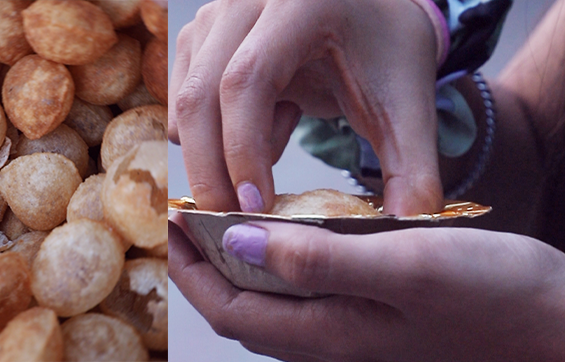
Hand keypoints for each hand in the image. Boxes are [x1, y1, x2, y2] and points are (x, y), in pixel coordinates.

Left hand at [168, 219, 564, 360]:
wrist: (564, 326)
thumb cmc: (496, 294)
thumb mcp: (404, 263)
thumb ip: (315, 259)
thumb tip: (235, 242)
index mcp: (328, 335)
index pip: (227, 309)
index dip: (191, 268)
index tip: (174, 220)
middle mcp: (334, 345)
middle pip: (243, 312)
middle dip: (207, 267)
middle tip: (191, 216)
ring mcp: (358, 339)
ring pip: (275, 309)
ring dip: (244, 268)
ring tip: (232, 220)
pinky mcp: (382, 325)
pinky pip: (312, 303)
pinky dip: (287, 270)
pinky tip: (300, 237)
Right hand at [171, 0, 443, 214]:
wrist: (370, 14)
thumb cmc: (387, 53)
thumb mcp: (407, 108)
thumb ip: (411, 171)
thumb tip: (407, 233)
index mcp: (298, 5)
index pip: (247, 81)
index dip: (244, 148)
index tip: (257, 206)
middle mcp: (243, 1)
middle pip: (200, 97)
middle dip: (212, 170)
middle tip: (234, 221)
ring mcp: (211, 17)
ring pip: (184, 105)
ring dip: (214, 154)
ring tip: (274, 156)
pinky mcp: (195, 37)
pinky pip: (182, 104)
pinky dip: (212, 136)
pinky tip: (268, 126)